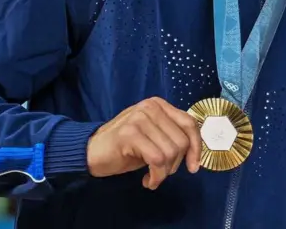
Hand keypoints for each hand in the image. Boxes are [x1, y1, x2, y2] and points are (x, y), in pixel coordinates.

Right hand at [86, 97, 201, 189]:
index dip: (196, 147)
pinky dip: (157, 176)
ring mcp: (139, 119)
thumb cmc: (125, 147)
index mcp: (159, 105)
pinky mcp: (129, 134)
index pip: (189, 123)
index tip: (194, 167)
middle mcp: (151, 107)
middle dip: (176, 164)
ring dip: (164, 172)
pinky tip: (148, 180)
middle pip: (181, 140)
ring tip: (153, 177)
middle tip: (162, 173)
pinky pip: (156, 160)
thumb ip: (172, 136)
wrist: (89, 152)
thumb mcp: (153, 137)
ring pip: (170, 152)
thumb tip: (195, 152)